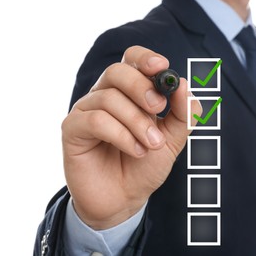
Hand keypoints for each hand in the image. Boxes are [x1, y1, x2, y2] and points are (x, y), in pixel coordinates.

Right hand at [61, 46, 201, 229]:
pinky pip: (96, 120)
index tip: (162, 66)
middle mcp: (104, 95)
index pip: (130, 60)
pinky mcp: (72, 129)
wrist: (124, 198)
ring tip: (151, 144)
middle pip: (117, 72)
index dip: (144, 58)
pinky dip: (121, 135)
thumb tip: (183, 85)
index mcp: (128, 92)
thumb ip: (182, 114)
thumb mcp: (172, 139)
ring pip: (109, 98)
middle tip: (158, 109)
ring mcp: (86, 110)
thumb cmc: (145, 165)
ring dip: (137, 122)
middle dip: (141, 88)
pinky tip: (135, 151)